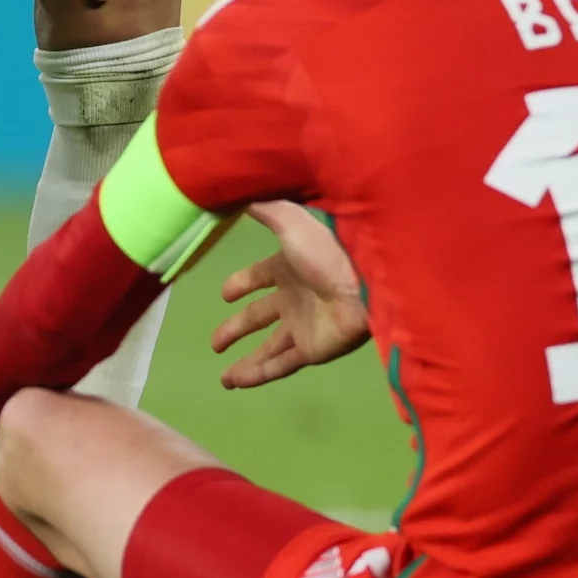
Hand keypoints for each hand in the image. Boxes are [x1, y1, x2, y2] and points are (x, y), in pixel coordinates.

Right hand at [210, 202, 368, 389]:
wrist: (363, 283)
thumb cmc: (326, 250)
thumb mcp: (290, 222)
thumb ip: (265, 211)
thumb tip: (242, 195)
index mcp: (288, 269)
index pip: (258, 278)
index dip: (240, 285)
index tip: (224, 294)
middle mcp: (294, 299)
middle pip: (257, 317)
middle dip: (235, 329)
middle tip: (215, 343)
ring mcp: (303, 327)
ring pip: (267, 348)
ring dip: (245, 362)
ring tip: (224, 379)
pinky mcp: (312, 350)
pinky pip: (280, 365)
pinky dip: (258, 375)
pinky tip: (236, 382)